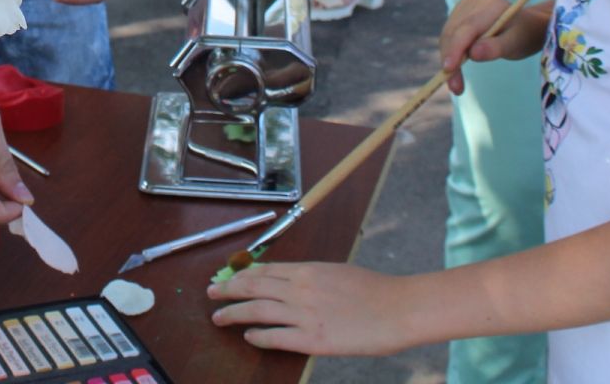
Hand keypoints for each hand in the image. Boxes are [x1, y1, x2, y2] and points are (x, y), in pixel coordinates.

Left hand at [209, 261, 414, 356]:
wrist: (398, 309)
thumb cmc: (373, 291)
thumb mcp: (336, 272)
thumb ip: (310, 278)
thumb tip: (289, 283)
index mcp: (307, 270)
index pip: (264, 270)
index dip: (240, 274)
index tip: (226, 277)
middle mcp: (300, 288)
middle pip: (253, 286)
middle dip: (227, 290)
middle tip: (211, 294)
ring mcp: (305, 314)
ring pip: (257, 310)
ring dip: (233, 313)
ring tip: (219, 317)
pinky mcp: (313, 339)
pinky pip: (276, 337)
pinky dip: (258, 336)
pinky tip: (248, 337)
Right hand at [438, 0, 548, 94]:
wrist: (527, 25)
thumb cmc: (525, 35)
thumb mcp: (516, 44)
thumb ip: (495, 48)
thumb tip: (473, 54)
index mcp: (491, 5)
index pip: (467, 27)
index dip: (455, 48)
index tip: (449, 69)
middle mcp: (473, 2)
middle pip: (453, 32)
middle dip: (450, 60)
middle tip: (455, 88)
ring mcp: (464, 6)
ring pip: (448, 35)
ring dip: (448, 59)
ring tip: (456, 83)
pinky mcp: (459, 14)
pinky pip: (449, 35)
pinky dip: (450, 53)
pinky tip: (456, 68)